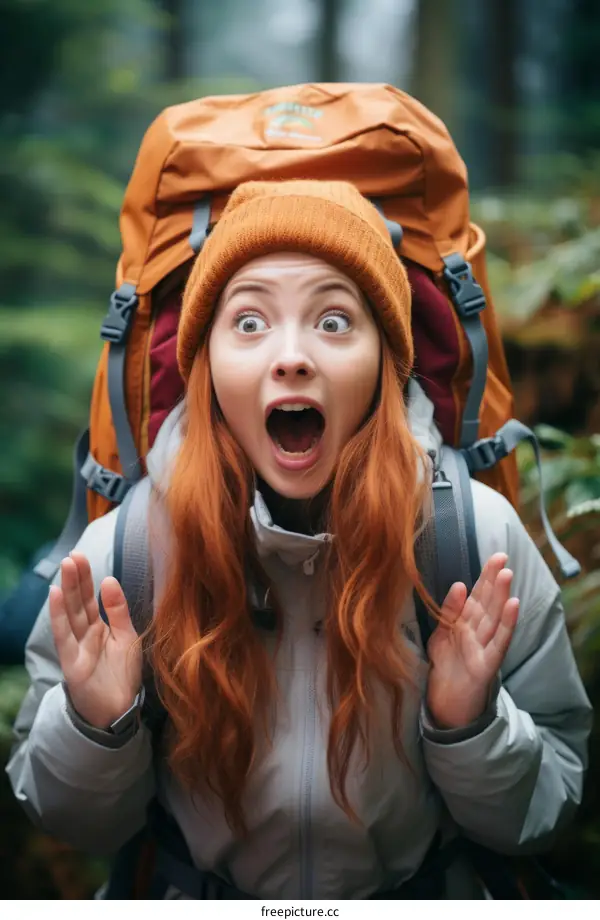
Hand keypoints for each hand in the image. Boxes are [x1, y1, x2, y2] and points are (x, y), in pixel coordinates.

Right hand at [48, 552, 141, 729]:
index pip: (90, 598)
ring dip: (67, 590)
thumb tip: (109, 579)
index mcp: (99, 627)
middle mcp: (86, 634)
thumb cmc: (122, 674)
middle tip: (73, 555)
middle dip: (76, 578)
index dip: (86, 578)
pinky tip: (55, 596)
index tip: (81, 556)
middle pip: (78, 602)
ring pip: (71, 614)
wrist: (119, 711)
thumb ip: (118, 610)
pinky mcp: (72, 663)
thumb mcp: (127, 637)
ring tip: (66, 566)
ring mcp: (77, 647)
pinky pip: (64, 636)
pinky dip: (59, 616)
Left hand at [426, 553, 518, 729]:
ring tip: (507, 575)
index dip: (485, 577)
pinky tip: (514, 606)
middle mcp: (477, 633)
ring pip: (494, 618)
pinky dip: (507, 624)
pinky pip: (498, 642)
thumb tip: (458, 584)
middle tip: (502, 557)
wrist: (445, 705)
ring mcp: (484, 647)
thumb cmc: (445, 668)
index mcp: (465, 624)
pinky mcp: (487, 665)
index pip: (477, 596)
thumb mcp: (440, 635)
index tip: (495, 557)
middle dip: (494, 580)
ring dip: (501, 596)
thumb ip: (448, 612)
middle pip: (487, 603)